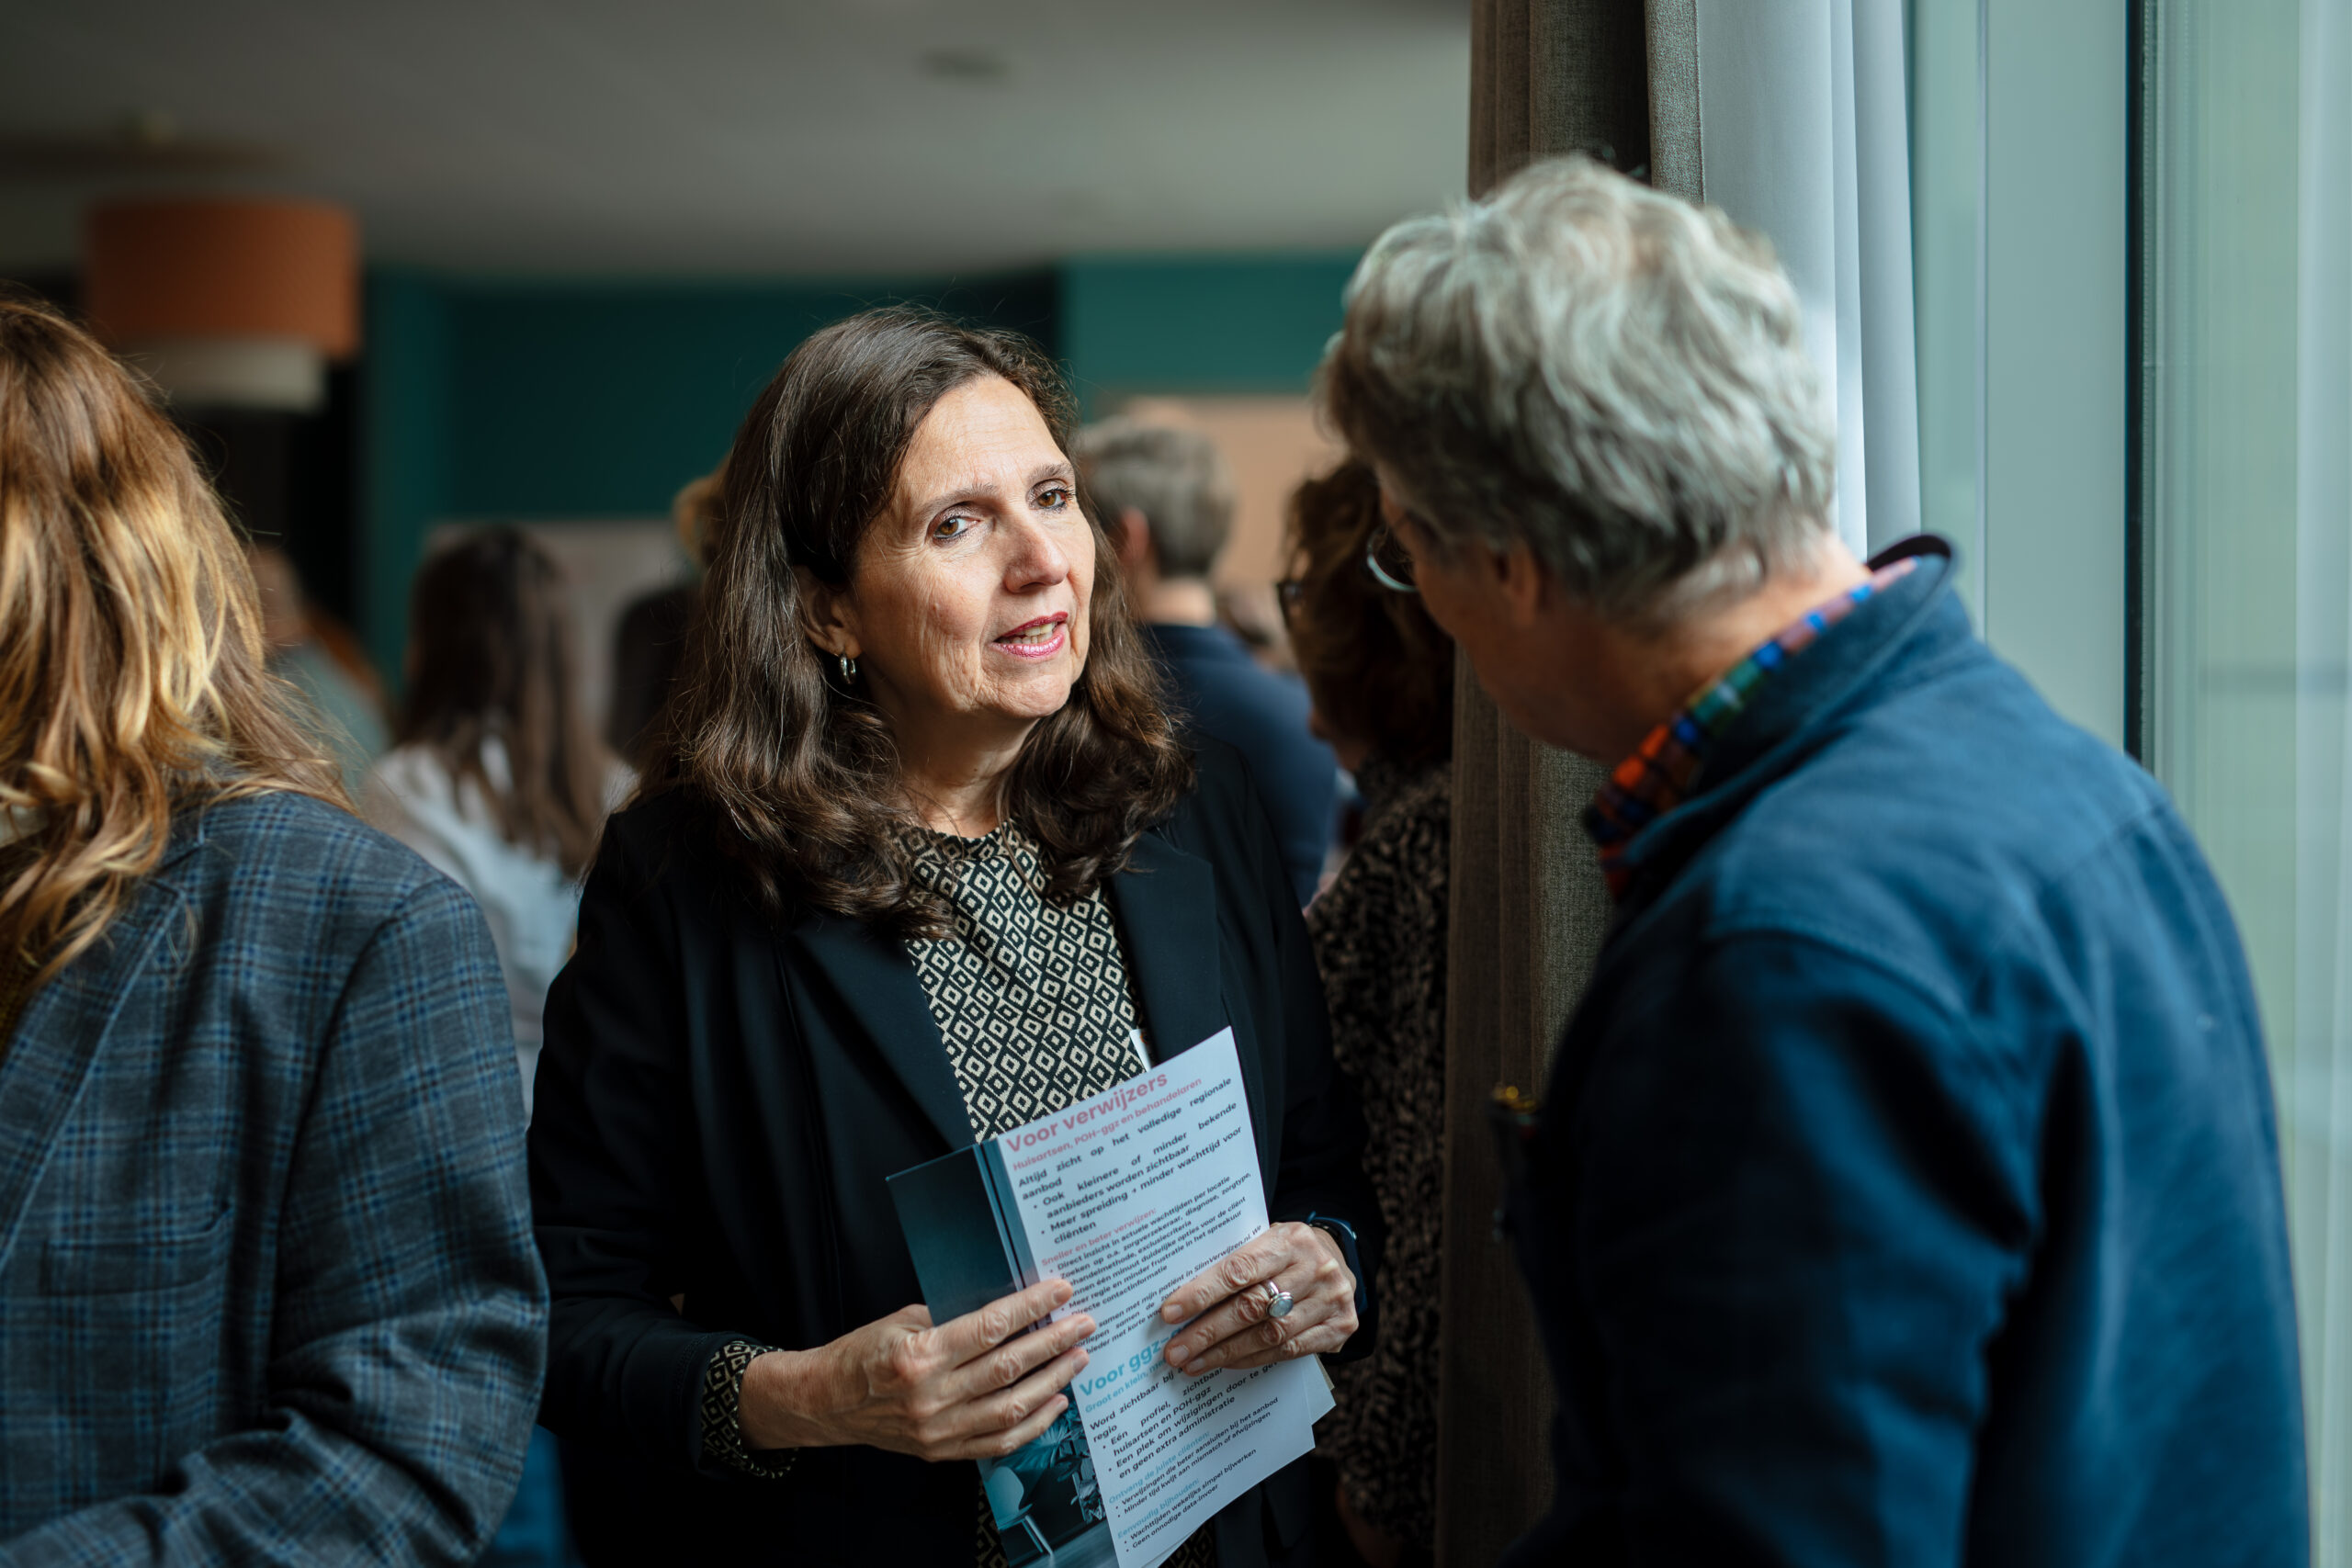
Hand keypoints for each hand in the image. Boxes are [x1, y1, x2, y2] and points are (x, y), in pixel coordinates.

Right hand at [740, 1278, 1093, 1461]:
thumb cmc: (862, 1354)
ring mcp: (939, 1429)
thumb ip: (954, 1317)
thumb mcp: (903, 1321)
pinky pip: (999, 1441)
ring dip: (1052, 1381)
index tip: (1061, 1292)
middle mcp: (932, 1396)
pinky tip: (1055, 1401)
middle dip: (1054, 1343)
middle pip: (1009, 1367)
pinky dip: (1033, 1423)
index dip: (1031, 1308)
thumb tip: (1008, 1308)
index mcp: (920, 1355)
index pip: (991, 1327)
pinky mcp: (942, 1450)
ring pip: (1011, 1407)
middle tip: (1083, 1324)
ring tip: (1077, 1358)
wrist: (825, 1402)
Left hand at [1157, 1221, 1356, 1375]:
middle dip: (1207, 1332)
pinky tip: (1226, 1363)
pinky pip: (1289, 1351)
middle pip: (1252, 1306)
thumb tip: (1182, 1297)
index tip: (1170, 1312)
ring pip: (1270, 1334)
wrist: (1339, 1261)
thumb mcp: (1266, 1242)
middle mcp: (1316, 1267)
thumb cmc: (1287, 1253)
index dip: (1203, 1293)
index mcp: (1291, 1239)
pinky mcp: (1340, 1327)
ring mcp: (1331, 1299)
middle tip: (1175, 1351)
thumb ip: (1235, 1262)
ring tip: (1193, 1362)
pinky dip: (1252, 1359)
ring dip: (1226, 1352)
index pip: (1240, 1269)